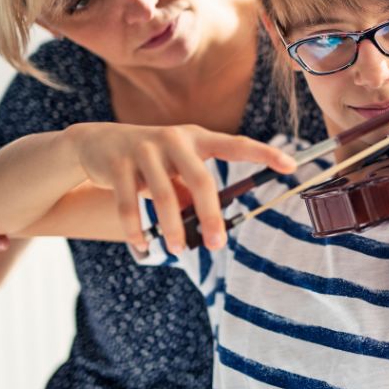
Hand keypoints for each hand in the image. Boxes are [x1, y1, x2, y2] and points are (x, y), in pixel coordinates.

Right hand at [65, 123, 296, 252]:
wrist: (97, 143)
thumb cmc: (152, 160)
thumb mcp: (177, 167)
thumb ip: (193, 189)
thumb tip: (208, 222)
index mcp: (197, 138)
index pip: (236, 144)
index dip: (264, 154)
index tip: (291, 165)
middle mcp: (174, 139)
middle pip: (201, 180)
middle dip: (211, 216)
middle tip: (217, 244)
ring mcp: (144, 149)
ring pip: (164, 196)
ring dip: (172, 228)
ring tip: (178, 249)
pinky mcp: (118, 164)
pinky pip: (129, 203)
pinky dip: (137, 229)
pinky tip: (143, 245)